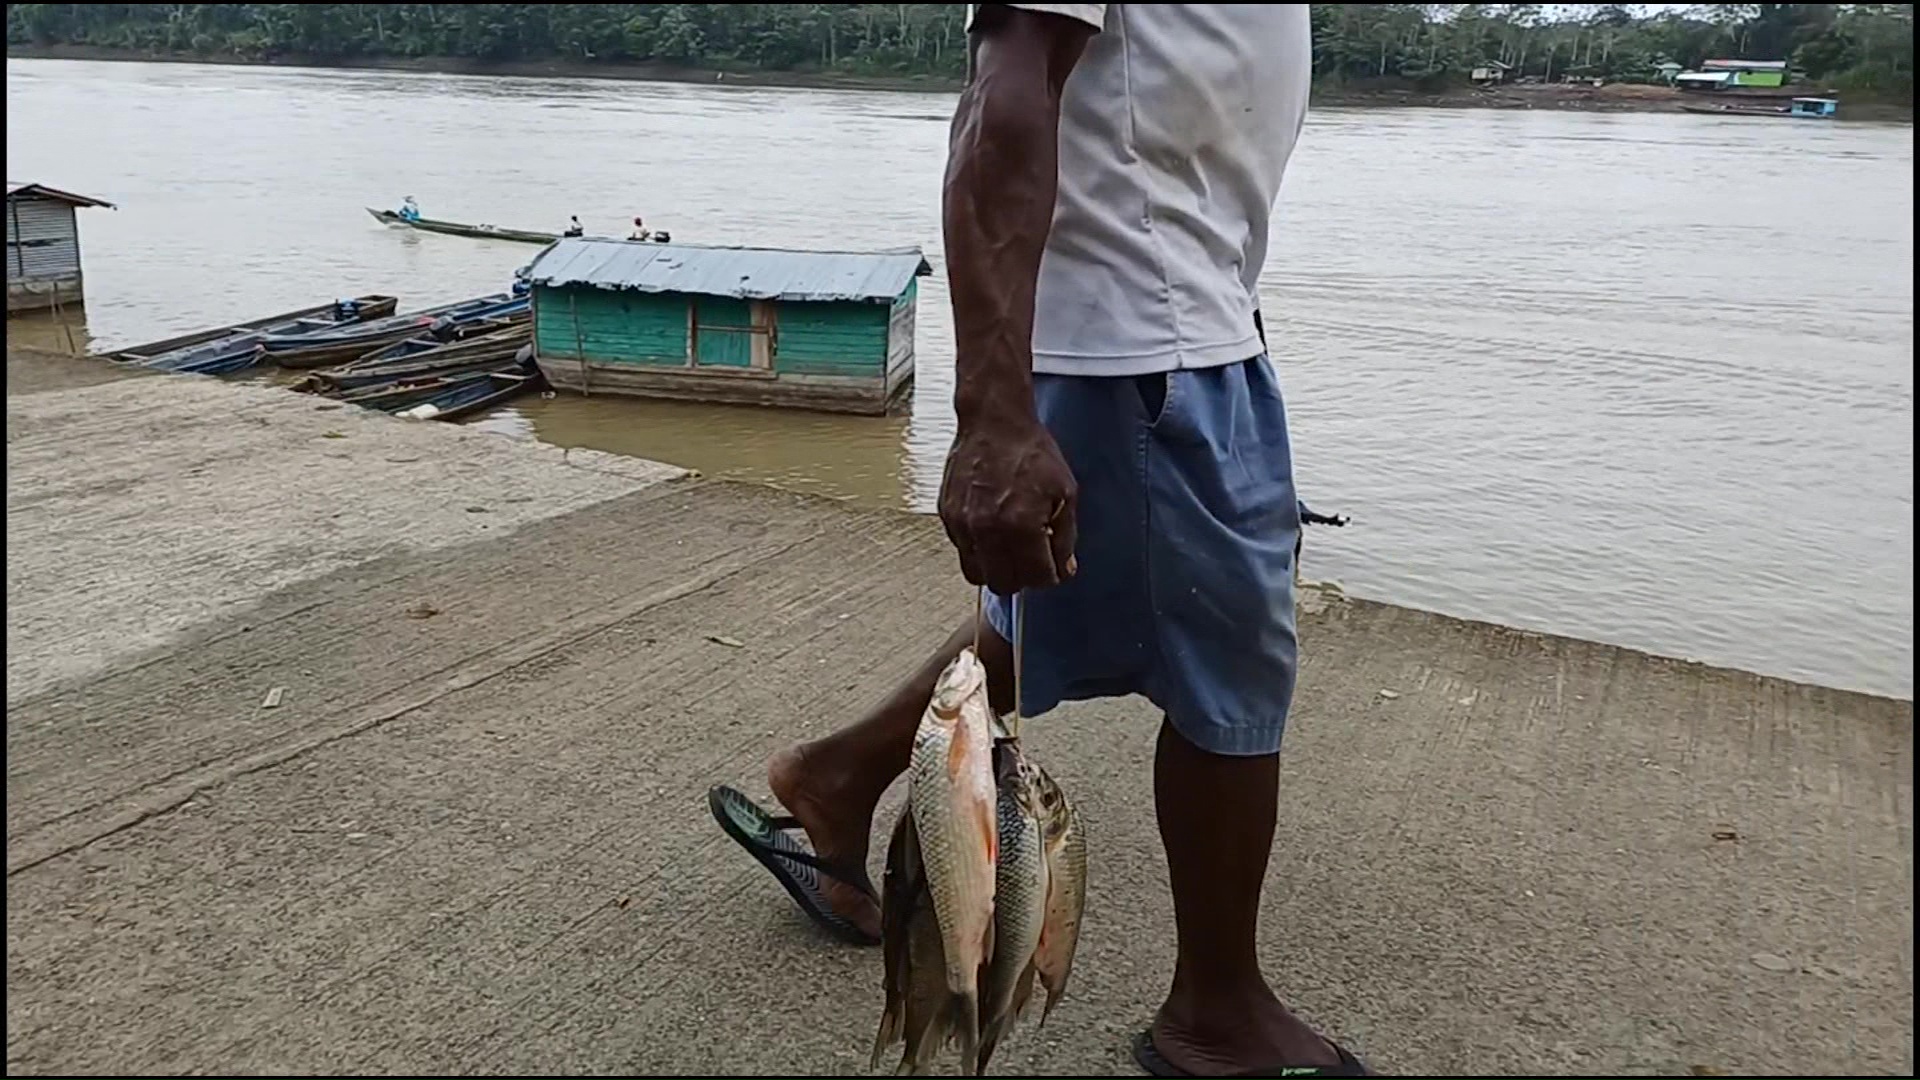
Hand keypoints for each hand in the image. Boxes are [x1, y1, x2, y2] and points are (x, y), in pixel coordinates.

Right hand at [938, 413, 1077, 594]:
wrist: (994, 422)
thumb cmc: (1031, 452)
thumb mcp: (1065, 493)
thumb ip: (1065, 537)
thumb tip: (1063, 569)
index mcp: (1021, 525)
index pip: (1036, 577)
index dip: (1050, 576)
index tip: (1052, 567)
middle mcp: (988, 529)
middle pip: (1004, 584)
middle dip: (1022, 578)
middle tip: (1031, 561)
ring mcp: (963, 524)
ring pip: (977, 575)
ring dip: (996, 569)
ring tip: (1009, 550)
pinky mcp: (948, 516)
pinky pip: (962, 551)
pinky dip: (979, 550)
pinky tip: (993, 530)